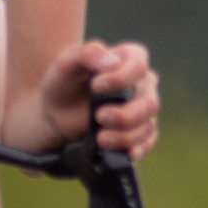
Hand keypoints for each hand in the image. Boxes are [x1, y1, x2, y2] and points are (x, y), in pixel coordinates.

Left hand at [38, 40, 159, 158]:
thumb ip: (87, 53)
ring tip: (101, 139)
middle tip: (99, 117)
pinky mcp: (141, 128)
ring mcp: (144, 107)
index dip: (120, 78)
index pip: (138, 65)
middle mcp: (143, 82)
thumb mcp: (67, 61)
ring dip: (126, 135)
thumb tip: (112, 63)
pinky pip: (148, 140)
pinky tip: (127, 153)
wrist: (58, 111)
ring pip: (148, 123)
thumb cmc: (65, 80)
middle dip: (125, 114)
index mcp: (129, 57)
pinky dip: (139, 148)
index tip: (96, 86)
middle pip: (148, 101)